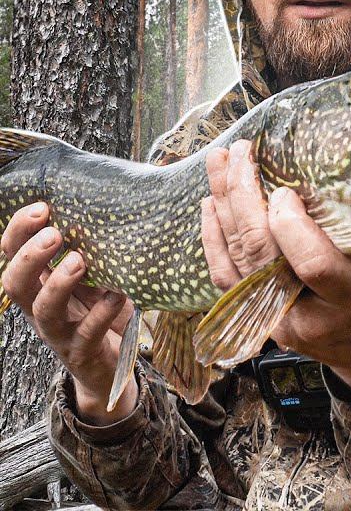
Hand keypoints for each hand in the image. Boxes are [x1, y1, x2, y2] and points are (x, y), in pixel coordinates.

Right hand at [0, 203, 137, 424]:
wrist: (110, 367)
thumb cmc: (100, 313)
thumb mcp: (92, 280)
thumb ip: (89, 253)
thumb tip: (104, 206)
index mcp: (38, 286)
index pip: (12, 255)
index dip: (19, 232)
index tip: (41, 207)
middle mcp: (40, 309)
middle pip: (16, 284)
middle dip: (30, 257)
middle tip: (53, 234)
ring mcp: (60, 333)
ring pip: (44, 311)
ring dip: (59, 284)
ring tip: (79, 261)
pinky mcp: (83, 352)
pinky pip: (87, 333)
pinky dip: (101, 313)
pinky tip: (116, 295)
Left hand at [203, 140, 350, 404]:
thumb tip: (343, 167)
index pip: (312, 264)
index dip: (291, 226)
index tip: (284, 189)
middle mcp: (311, 312)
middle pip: (263, 255)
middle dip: (244, 198)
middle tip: (240, 153)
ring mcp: (279, 319)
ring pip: (237, 261)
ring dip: (223, 207)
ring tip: (219, 162)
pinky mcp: (260, 317)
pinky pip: (225, 277)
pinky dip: (213, 238)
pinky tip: (211, 205)